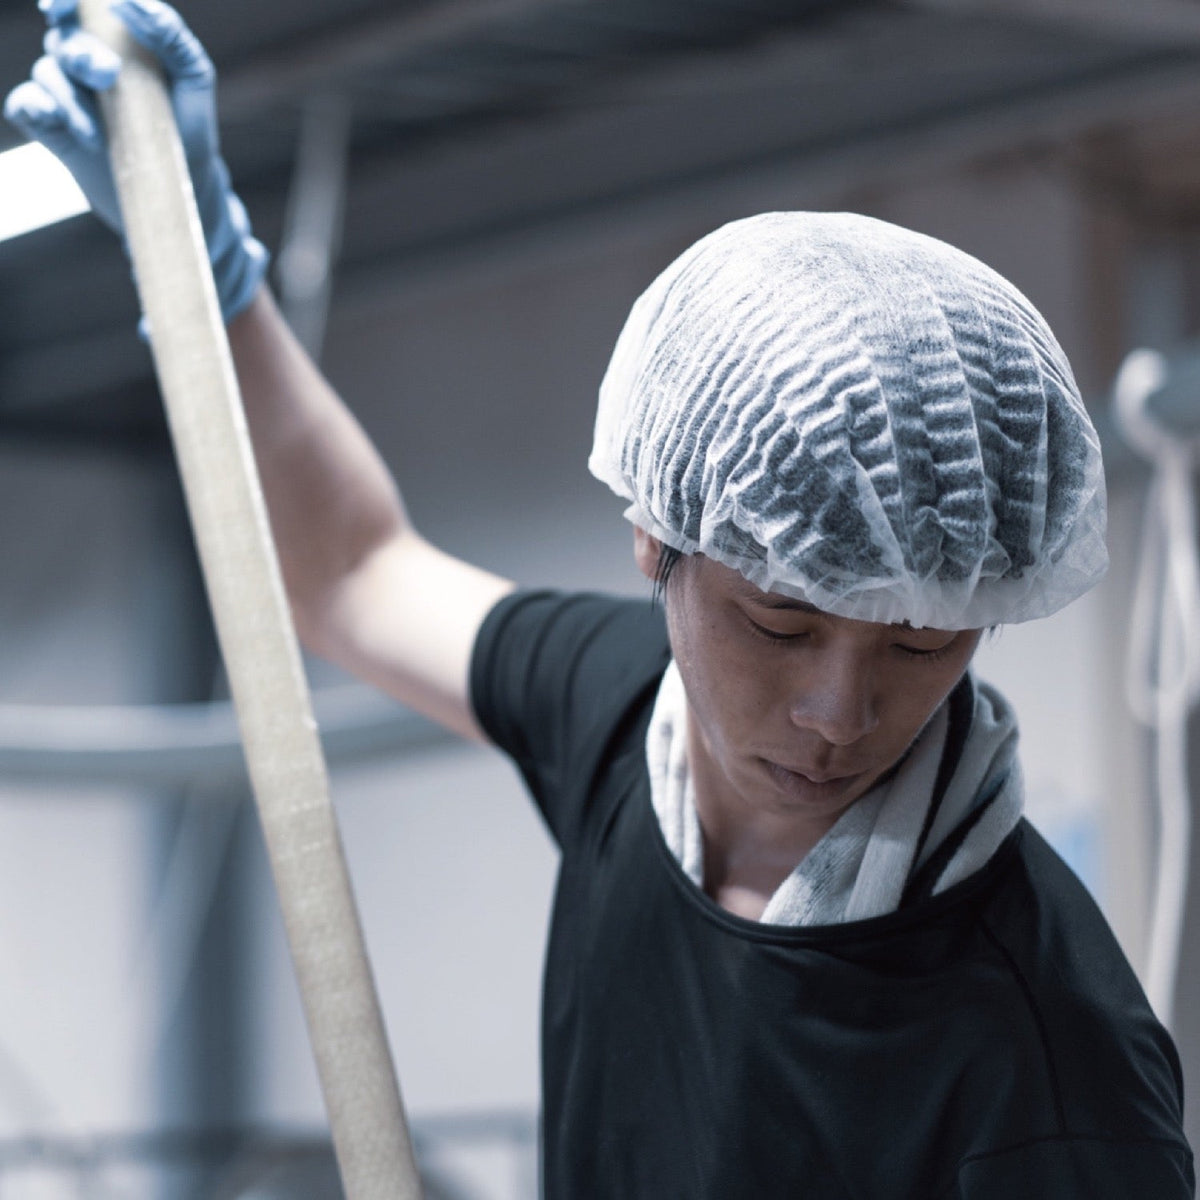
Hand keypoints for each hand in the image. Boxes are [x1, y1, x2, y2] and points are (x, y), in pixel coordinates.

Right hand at [4, 0, 266, 321]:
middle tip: (108, 75)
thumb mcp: (195, 79)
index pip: (80, 8)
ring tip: (98, 133)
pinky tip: (58, 124)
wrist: (182, 191)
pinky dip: (36, 108)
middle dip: (80, 53)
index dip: (65, 1)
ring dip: (69, 99)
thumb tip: (131, 1)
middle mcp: (87, 64)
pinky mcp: (56, 130)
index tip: (63, 6)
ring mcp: (70, 97)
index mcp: (117, 42)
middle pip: (61, 38)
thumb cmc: (191, 129)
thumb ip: (171, 36)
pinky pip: (26, 105)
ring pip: (46, 74)